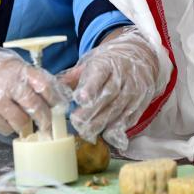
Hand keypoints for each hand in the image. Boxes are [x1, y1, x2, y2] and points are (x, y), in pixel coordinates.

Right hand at [0, 35, 69, 135]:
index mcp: (20, 70)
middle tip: (49, 125)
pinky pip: (6, 129)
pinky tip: (10, 120)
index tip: (60, 107)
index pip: (45, 85)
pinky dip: (11, 128)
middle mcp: (9, 85)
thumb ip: (35, 77)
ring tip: (30, 124)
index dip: (55, 99)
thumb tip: (62, 89)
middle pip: (36, 107)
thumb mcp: (17, 64)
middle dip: (46, 120)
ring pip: (22, 122)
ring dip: (28, 126)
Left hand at [60, 26, 160, 150]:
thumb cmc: (109, 64)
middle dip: (92, 112)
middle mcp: (123, 76)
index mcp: (108, 63)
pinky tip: (106, 135)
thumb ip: (73, 77)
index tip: (80, 99)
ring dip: (102, 124)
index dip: (91, 87)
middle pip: (108, 96)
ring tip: (86, 132)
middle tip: (77, 123)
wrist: (140, 58)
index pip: (100, 74)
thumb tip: (52, 88)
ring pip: (118, 110)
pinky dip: (117, 129)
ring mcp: (134, 90)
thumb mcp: (91, 63)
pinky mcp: (141, 103)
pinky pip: (129, 119)